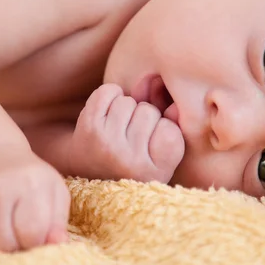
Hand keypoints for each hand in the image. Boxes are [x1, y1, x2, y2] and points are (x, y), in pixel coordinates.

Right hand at [0, 156, 70, 251]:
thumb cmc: (30, 179)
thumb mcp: (53, 192)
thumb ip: (58, 221)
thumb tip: (58, 244)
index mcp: (31, 184)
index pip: (32, 232)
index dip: (36, 243)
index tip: (36, 236)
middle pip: (5, 243)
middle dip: (15, 248)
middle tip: (18, 236)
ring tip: (2, 234)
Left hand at [70, 83, 184, 182]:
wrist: (89, 172)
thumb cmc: (133, 162)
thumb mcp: (163, 159)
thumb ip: (175, 131)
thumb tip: (173, 108)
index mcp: (154, 173)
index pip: (170, 130)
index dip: (162, 128)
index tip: (151, 143)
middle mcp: (129, 161)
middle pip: (149, 112)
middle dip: (143, 117)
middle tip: (132, 134)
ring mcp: (106, 144)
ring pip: (128, 101)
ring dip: (126, 108)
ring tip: (120, 125)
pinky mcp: (89, 128)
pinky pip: (107, 92)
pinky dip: (110, 95)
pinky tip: (109, 111)